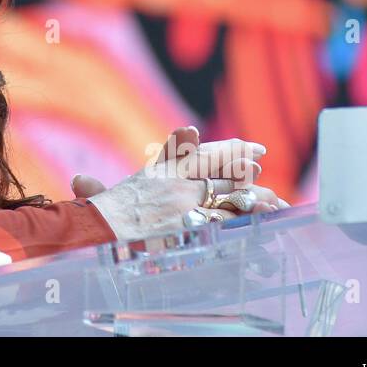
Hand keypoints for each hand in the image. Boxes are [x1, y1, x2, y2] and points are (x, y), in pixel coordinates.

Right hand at [72, 127, 290, 239]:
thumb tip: (176, 135)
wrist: (99, 231)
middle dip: (245, 169)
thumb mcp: (137, 179)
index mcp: (164, 168)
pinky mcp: (189, 228)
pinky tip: (256, 221)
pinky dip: (243, 221)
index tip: (254, 148)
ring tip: (267, 194)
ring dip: (251, 195)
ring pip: (228, 196)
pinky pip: (224, 222)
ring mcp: (184, 205)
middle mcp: (176, 182)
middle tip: (259, 168)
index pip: (207, 152)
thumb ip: (161, 156)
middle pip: (223, 171)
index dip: (234, 149)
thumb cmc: (109, 212)